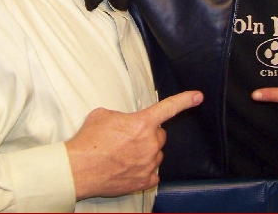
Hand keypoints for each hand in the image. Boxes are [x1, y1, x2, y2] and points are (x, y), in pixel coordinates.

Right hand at [65, 90, 202, 199]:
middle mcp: (150, 143)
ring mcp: (149, 164)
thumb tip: (124, 123)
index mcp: (142, 123)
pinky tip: (129, 167)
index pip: (169, 108)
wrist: (78, 168)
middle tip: (129, 138)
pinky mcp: (145, 181)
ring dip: (145, 152)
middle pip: (159, 135)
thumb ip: (122, 116)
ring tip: (123, 154)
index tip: (198, 96)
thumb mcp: (103, 115)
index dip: (185, 100)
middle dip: (148, 134)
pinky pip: (152, 172)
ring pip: (156, 154)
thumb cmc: (89, 140)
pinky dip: (143, 169)